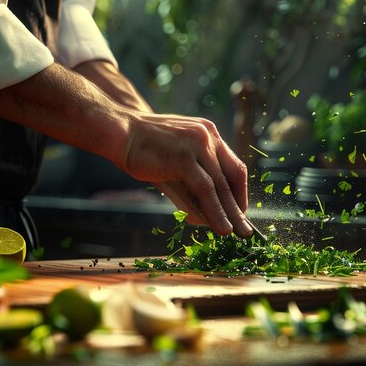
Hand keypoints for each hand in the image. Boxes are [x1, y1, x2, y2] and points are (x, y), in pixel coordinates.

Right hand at [118, 113, 252, 236]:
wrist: (119, 132)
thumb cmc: (142, 148)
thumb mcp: (174, 161)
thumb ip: (190, 182)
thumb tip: (202, 214)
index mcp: (208, 133)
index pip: (233, 166)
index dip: (239, 192)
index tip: (239, 212)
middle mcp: (208, 136)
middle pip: (233, 177)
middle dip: (239, 207)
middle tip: (246, 229)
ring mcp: (198, 145)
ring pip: (221, 186)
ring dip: (230, 213)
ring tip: (235, 233)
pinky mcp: (185, 159)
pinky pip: (206, 190)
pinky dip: (216, 211)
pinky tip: (220, 227)